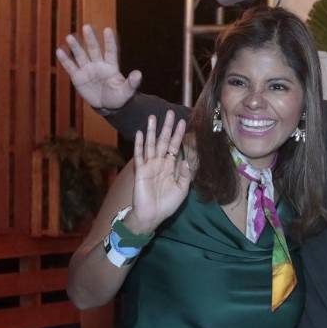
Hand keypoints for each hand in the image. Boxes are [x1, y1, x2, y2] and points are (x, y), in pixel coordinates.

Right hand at [55, 25, 142, 111]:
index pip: (111, 51)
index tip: (108, 30)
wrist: (106, 107)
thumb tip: (139, 74)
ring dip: (76, 47)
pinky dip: (65, 60)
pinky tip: (59, 51)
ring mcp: (87, 69)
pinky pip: (71, 67)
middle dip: (90, 39)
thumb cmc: (118, 97)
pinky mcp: (78, 77)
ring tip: (70, 37)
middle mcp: (98, 64)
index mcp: (111, 66)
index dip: (109, 41)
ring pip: (81, 55)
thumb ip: (132, 83)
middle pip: (94, 49)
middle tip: (87, 26)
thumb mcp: (126, 92)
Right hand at [126, 111, 191, 233]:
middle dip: (167, 127)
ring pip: (151, 144)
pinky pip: (140, 155)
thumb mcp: (182, 190)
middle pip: (163, 141)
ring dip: (152, 131)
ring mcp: (149, 165)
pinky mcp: (140, 171)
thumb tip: (187, 160)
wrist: (151, 215)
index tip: (183, 122)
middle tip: (170, 112)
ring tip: (153, 117)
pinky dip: (139, 144)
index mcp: (171, 167)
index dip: (179, 135)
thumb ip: (185, 175)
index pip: (175, 147)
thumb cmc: (167, 204)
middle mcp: (160, 163)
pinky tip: (140, 133)